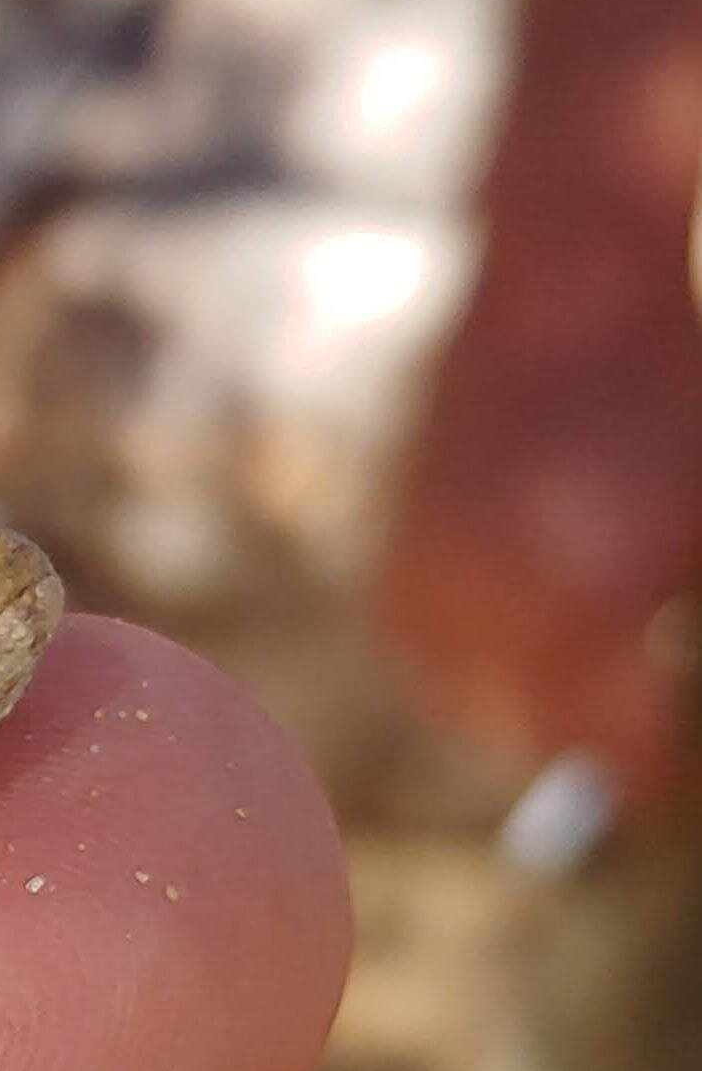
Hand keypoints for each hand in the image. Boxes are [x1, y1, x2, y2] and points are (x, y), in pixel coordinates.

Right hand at [378, 256, 701, 793]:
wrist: (572, 294)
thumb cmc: (671, 405)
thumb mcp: (697, 537)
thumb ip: (666, 644)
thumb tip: (638, 739)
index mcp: (592, 602)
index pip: (614, 755)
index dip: (644, 775)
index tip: (656, 777)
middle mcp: (496, 602)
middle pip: (530, 738)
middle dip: (576, 735)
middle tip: (614, 717)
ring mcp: (435, 577)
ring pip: (464, 703)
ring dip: (511, 701)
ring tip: (559, 664)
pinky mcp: (398, 553)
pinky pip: (422, 651)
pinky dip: (461, 654)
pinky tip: (508, 619)